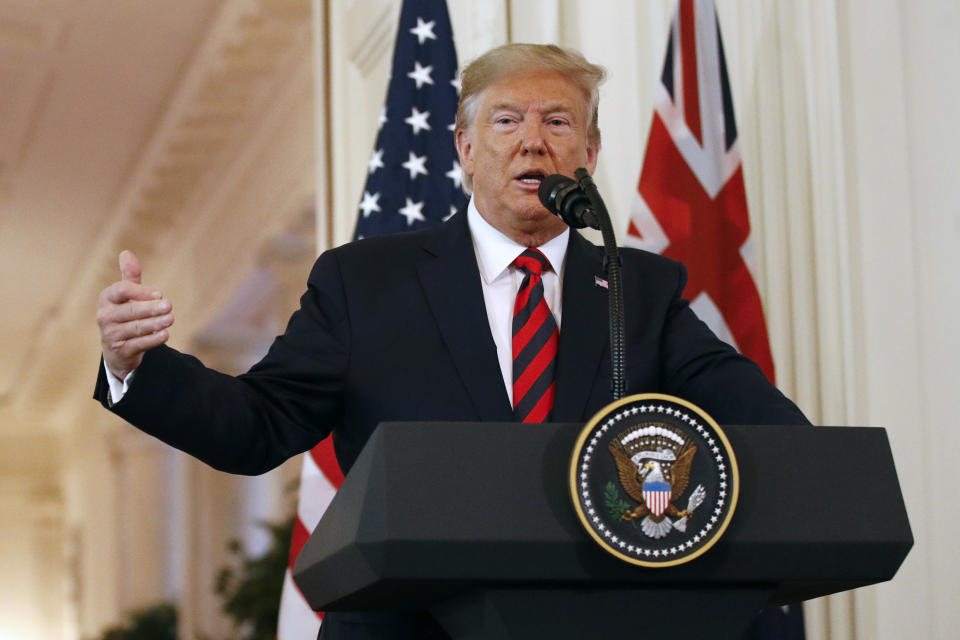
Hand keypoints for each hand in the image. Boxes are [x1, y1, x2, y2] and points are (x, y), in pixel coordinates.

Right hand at [97, 250, 173, 378]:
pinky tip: (165, 334)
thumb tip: (126, 253)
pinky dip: (153, 339)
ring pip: (136, 328)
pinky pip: (139, 344)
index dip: (141, 292)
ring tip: (170, 319)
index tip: (159, 294)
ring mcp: (111, 334)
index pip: (122, 290)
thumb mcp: (126, 295)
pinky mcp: (120, 351)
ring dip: (155, 323)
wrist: (117, 348)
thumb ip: (130, 276)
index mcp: (106, 298)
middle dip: (151, 309)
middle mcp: (105, 316)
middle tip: (169, 306)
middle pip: (131, 310)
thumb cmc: (124, 314)